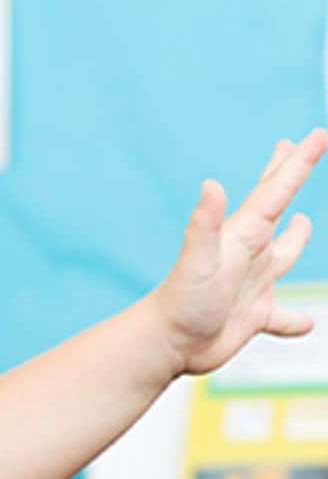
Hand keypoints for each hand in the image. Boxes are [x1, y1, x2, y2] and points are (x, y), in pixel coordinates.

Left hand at [151, 130, 327, 374]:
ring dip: (297, 240)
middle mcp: (250, 256)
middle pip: (275, 207)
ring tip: (303, 223)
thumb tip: (211, 184)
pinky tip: (307, 323)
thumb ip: (205, 224)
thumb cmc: (181, 302)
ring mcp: (253, 286)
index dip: (299, 162)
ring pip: (284, 257)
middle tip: (296, 148)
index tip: (317, 133)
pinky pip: (284, 318)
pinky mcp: (254, 318)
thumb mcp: (197, 260)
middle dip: (288, 177)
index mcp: (242, 236)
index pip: (275, 191)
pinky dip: (297, 320)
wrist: (165, 344)